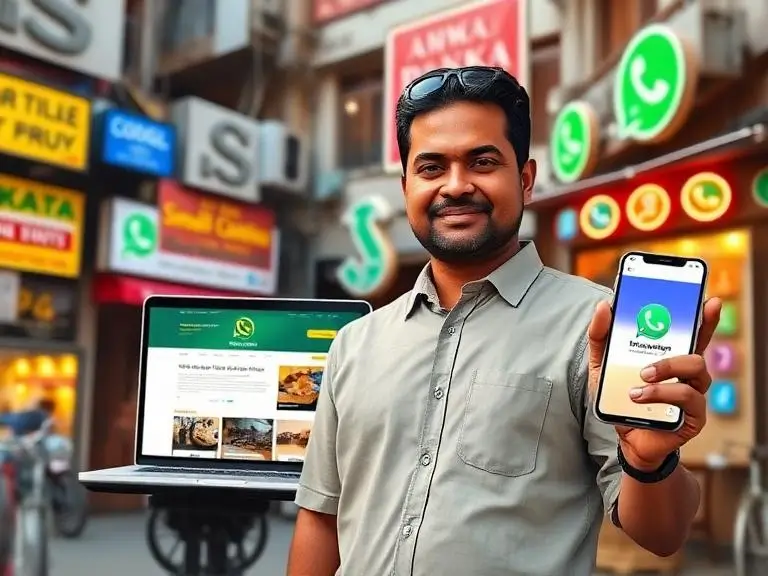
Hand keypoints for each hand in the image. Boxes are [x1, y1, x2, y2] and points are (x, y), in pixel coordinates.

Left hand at [588, 297, 721, 470]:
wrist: (625, 438)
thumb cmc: (620, 398)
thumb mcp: (602, 365)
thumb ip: (600, 336)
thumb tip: (605, 306)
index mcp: (671, 356)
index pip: (693, 332)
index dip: (705, 316)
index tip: (710, 301)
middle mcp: (687, 373)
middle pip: (698, 348)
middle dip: (678, 344)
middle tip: (648, 356)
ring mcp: (694, 393)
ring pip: (696, 368)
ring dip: (665, 370)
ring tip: (640, 378)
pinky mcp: (694, 416)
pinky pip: (688, 397)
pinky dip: (662, 393)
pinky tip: (640, 396)